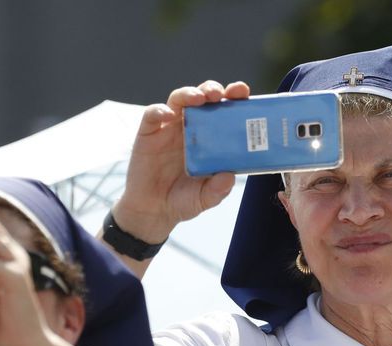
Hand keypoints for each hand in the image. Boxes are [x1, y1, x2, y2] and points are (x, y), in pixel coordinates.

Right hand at [115, 80, 249, 242]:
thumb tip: (229, 177)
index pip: (225, 110)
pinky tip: (168, 115)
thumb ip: (217, 190)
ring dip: (190, 93)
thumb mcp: (204, 199)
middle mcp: (192, 127)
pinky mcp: (149, 132)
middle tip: (220, 94)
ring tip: (199, 98)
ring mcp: (169, 127)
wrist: (153, 209)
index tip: (243, 93)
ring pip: (179, 99)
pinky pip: (152, 114)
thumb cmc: (183, 200)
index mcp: (211, 137)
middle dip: (213, 90)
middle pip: (203, 97)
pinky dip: (160, 110)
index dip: (234, 97)